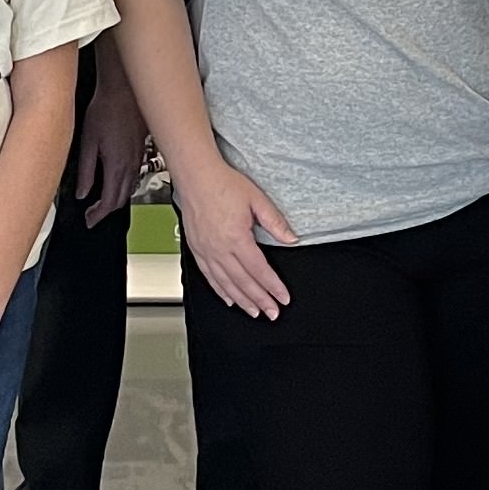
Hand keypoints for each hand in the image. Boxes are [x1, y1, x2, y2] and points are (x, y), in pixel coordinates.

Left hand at [72, 53, 150, 229]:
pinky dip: (125, 185)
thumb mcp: (88, 141)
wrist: (125, 90)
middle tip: (94, 215)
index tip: (89, 221)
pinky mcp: (141, 149)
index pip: (109, 201)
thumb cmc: (106, 109)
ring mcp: (138, 158)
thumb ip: (85, 170)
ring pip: (130, 188)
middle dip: (107, 211)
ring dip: (117, 199)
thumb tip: (82, 192)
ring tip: (103, 203)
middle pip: (121, 199)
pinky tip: (118, 180)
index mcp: (116, 166)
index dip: (98, 215)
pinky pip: (135, 175)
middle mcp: (131, 166)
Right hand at [171, 157, 299, 319]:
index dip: (273, 287)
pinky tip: (229, 299)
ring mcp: (206, 251)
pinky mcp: (197, 249)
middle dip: (260, 301)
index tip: (283, 298)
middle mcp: (219, 248)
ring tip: (254, 312)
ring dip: (242, 301)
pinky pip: (209, 277)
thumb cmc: (223, 184)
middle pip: (243, 282)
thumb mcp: (257, 200)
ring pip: (226, 284)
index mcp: (236, 238)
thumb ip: (275, 222)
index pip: (259, 270)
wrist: (196, 176)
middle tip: (272, 313)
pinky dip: (221, 291)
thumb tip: (291, 238)